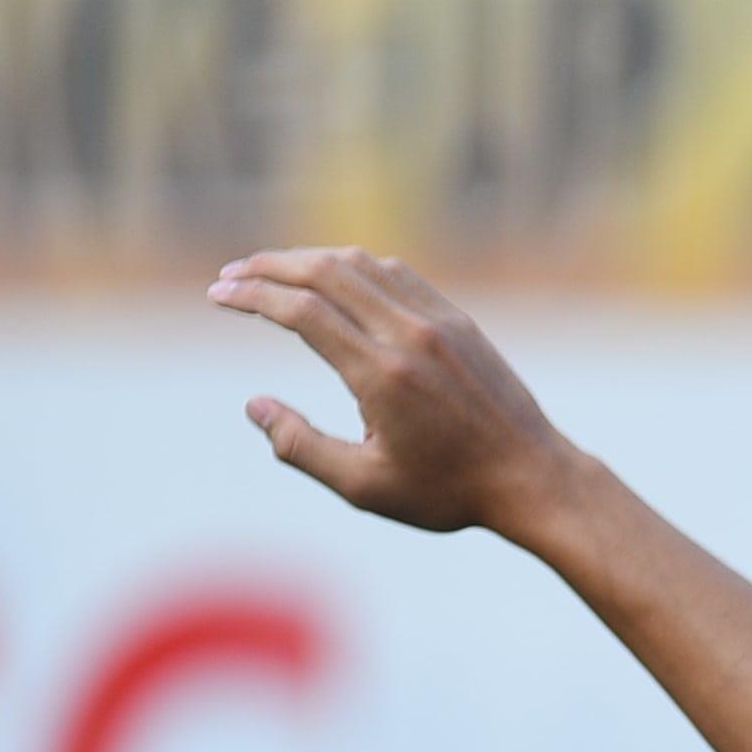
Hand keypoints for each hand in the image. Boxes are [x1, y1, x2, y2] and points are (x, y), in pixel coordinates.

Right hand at [207, 247, 576, 539]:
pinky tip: (334, 278)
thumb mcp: (365, 486)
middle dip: (269, 267)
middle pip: (325, 271)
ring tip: (273, 273)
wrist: (534, 479)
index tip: (218, 295)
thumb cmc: (449, 491)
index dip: (251, 295)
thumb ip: (301, 447)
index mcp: (381, 374)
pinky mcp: (461, 322)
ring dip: (310, 259)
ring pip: (363, 265)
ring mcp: (441, 323)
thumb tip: (254, 406)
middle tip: (231, 276)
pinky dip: (356, 266)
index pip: (302, 310)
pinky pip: (399, 275)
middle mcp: (410, 336)